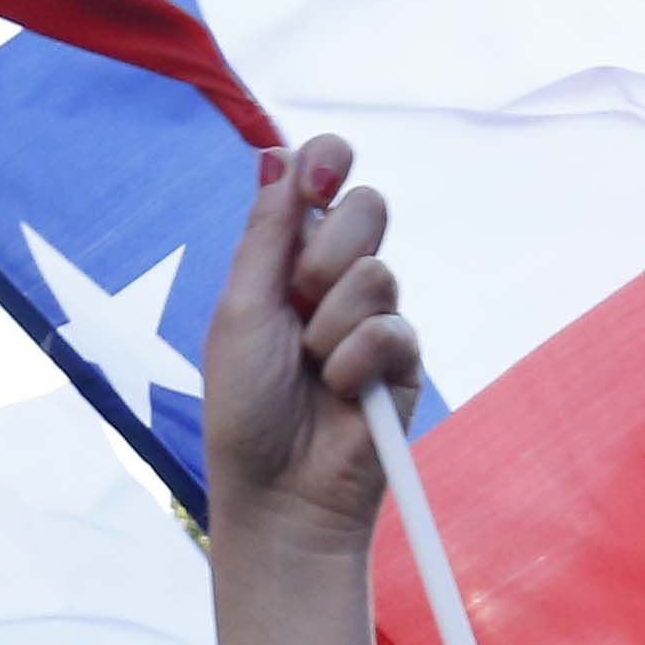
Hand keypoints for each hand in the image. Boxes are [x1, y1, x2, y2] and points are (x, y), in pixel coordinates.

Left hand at [195, 135, 412, 544]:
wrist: (277, 491)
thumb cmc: (245, 408)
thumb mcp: (241, 310)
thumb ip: (266, 233)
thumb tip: (273, 152)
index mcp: (287, 258)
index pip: (322, 179)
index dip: (326, 163)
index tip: (316, 182)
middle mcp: (334, 279)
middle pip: (366, 206)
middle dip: (327, 251)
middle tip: (297, 301)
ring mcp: (373, 317)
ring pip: (377, 269)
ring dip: (331, 321)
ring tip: (312, 367)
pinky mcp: (403, 359)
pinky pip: (392, 327)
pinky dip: (355, 360)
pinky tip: (340, 392)